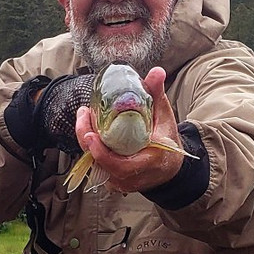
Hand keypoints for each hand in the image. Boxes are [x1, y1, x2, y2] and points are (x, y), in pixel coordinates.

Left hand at [74, 67, 186, 193]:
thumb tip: (157, 71)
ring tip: (84, 118)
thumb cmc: (167, 140)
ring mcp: (122, 182)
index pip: (121, 165)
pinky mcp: (115, 181)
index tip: (91, 135)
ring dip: (86, 142)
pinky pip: (97, 166)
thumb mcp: (164, 117)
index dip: (102, 154)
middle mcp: (134, 177)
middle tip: (83, 115)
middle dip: (87, 140)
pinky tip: (89, 131)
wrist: (170, 167)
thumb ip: (157, 95)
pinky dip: (91, 149)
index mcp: (150, 161)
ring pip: (96, 165)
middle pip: (101, 164)